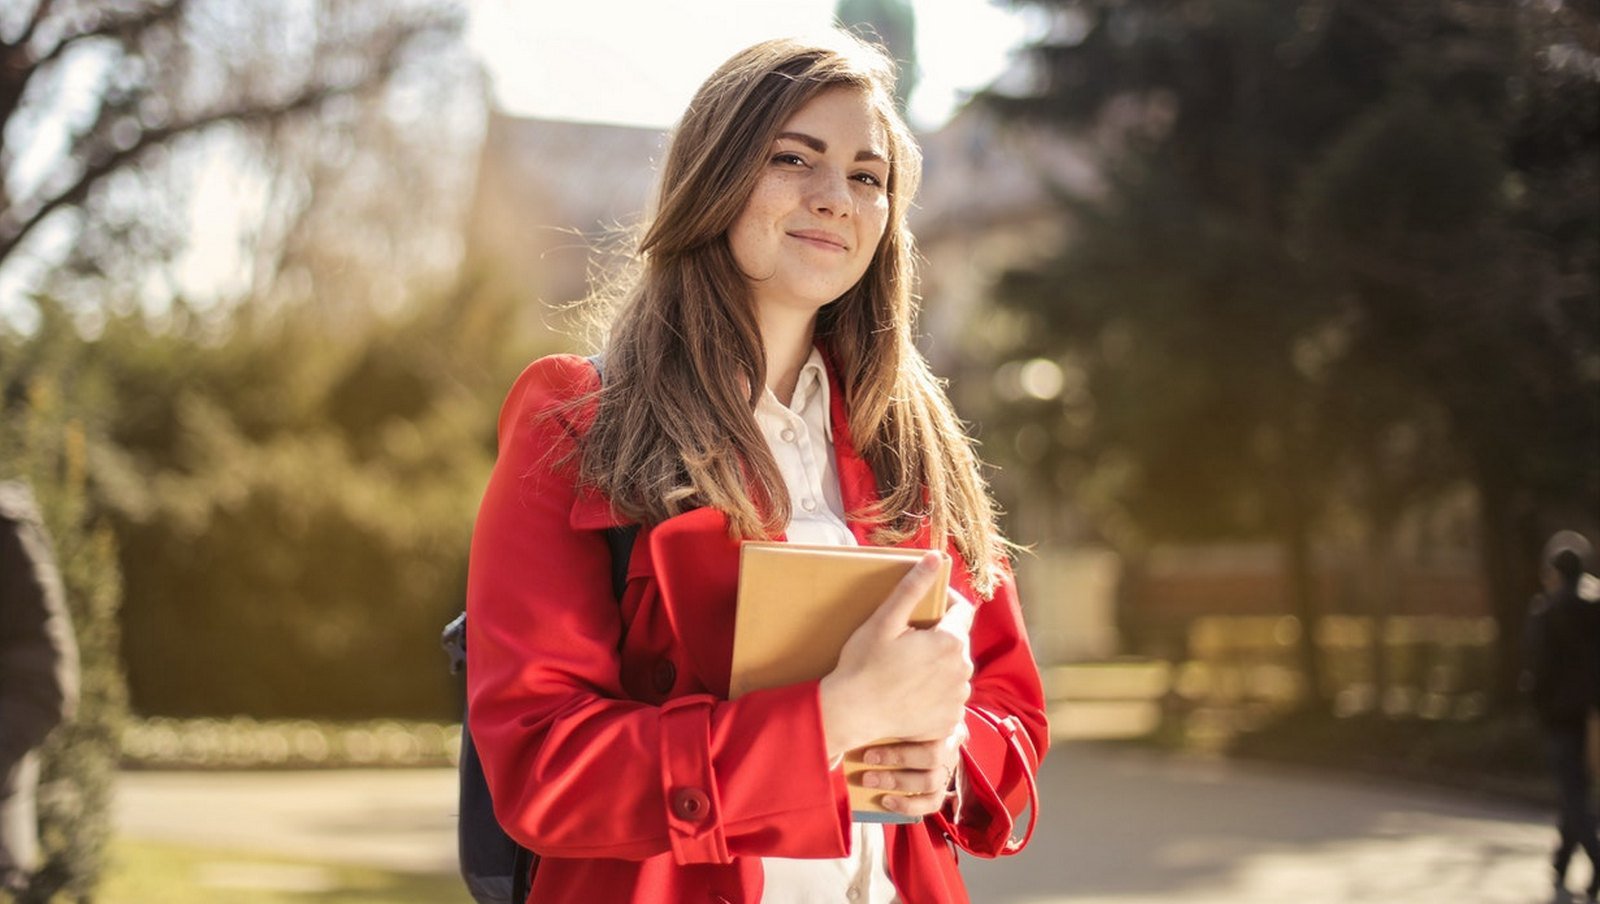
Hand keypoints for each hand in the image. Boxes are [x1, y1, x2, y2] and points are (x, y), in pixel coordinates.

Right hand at [819, 552, 972, 758]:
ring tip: (907, 668)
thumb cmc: (862, 665)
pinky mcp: (949, 721)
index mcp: (950, 642)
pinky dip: (936, 693)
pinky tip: (911, 692)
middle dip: (938, 635)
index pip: (963, 610)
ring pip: (954, 670)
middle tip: (906, 640)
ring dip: (938, 664)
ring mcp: (957, 698)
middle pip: (957, 641)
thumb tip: (935, 557)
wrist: (849, 714)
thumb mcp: (884, 621)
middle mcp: (962, 670)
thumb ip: (913, 588)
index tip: (923, 607)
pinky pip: (949, 698)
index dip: (945, 603)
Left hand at [857, 723, 967, 817]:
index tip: (873, 730)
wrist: (905, 736)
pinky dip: (907, 805)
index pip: (932, 724)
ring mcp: (947, 768)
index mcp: (942, 720)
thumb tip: (861, 729)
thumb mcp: (897, 717)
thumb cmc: (898, 723)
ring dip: (897, 782)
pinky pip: (932, 803)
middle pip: (932, 755)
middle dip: (897, 758)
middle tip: (867, 758)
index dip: (903, 730)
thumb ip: (889, 722)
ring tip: (868, 780)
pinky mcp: (940, 789)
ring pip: (931, 781)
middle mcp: (950, 744)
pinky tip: (885, 801)